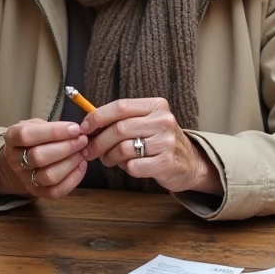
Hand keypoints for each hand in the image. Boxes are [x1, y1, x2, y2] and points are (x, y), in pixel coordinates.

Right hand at [0, 119, 87, 199]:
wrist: (17, 164)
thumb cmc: (32, 140)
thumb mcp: (34, 125)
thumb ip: (52, 126)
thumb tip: (77, 131)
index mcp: (12, 138)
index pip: (27, 135)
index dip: (54, 132)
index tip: (75, 129)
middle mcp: (15, 160)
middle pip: (39, 157)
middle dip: (66, 148)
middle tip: (82, 140)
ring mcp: (25, 179)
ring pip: (49, 176)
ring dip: (71, 163)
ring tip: (82, 152)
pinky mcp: (37, 192)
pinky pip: (57, 191)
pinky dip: (74, 178)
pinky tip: (81, 165)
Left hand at [80, 98, 220, 193]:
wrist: (190, 163)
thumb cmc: (159, 141)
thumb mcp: (146, 122)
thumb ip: (122, 120)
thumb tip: (88, 124)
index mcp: (156, 105)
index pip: (120, 106)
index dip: (97, 117)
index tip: (84, 128)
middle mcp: (163, 121)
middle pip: (119, 128)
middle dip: (98, 142)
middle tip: (89, 151)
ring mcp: (166, 142)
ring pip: (123, 148)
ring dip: (110, 157)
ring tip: (110, 160)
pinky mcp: (166, 163)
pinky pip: (133, 166)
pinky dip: (125, 168)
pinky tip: (129, 166)